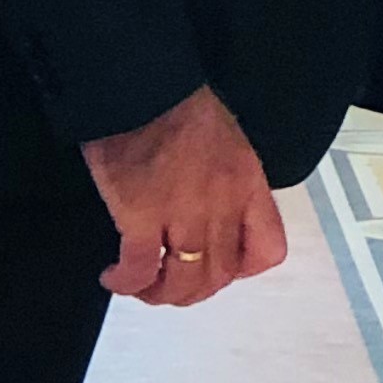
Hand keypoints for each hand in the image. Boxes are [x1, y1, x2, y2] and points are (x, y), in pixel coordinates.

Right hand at [81, 83, 286, 306]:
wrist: (139, 87)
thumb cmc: (178, 106)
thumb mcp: (228, 142)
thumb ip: (229, 183)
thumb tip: (215, 214)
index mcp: (247, 185)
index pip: (268, 249)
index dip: (244, 269)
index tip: (219, 266)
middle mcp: (222, 206)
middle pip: (220, 274)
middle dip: (195, 289)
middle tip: (171, 284)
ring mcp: (183, 214)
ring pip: (184, 281)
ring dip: (162, 294)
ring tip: (142, 288)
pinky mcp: (141, 217)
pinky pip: (140, 268)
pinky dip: (127, 283)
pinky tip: (114, 277)